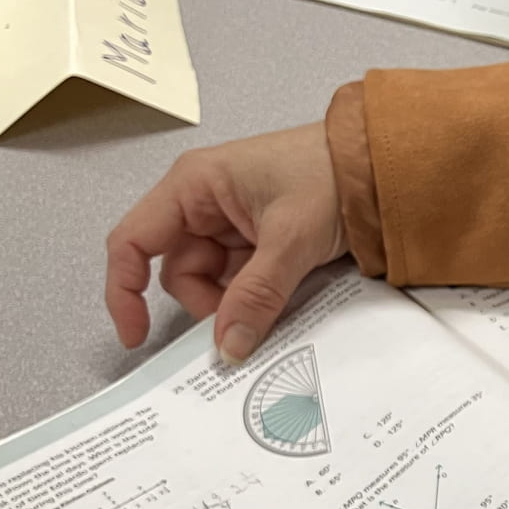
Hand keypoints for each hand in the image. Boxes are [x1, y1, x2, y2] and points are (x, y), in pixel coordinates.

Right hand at [105, 123, 346, 362]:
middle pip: (179, 272)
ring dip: (238, 302)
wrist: (385, 165)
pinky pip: (243, 280)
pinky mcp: (260, 240)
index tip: (137, 335)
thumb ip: (257, 294)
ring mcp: (232, 223)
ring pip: (213, 282)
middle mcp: (204, 202)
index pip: (132, 243)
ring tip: (280, 296)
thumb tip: (227, 343)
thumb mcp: (291, 238)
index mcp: (192, 186)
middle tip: (246, 317)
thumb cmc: (334, 172)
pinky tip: (283, 298)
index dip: (124, 291)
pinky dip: (257, 297)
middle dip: (207, 302)